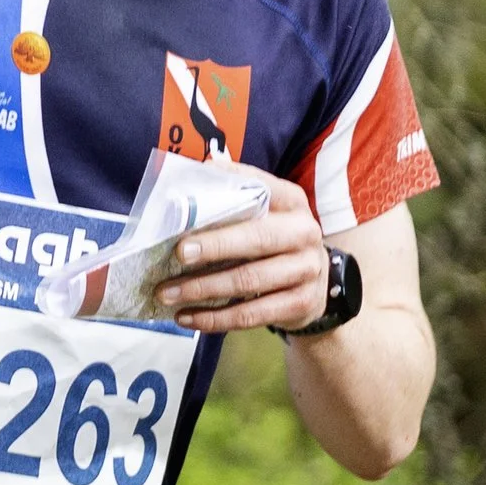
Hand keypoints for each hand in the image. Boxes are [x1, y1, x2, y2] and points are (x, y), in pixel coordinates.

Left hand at [159, 177, 330, 333]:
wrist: (318, 284)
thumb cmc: (276, 242)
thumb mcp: (266, 214)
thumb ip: (238, 195)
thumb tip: (204, 166)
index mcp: (291, 202)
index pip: (261, 190)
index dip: (228, 196)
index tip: (191, 206)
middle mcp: (304, 233)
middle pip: (256, 239)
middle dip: (213, 246)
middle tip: (177, 254)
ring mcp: (305, 271)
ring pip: (249, 281)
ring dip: (203, 289)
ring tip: (167, 293)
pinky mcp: (299, 304)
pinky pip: (251, 314)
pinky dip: (215, 319)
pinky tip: (187, 317)